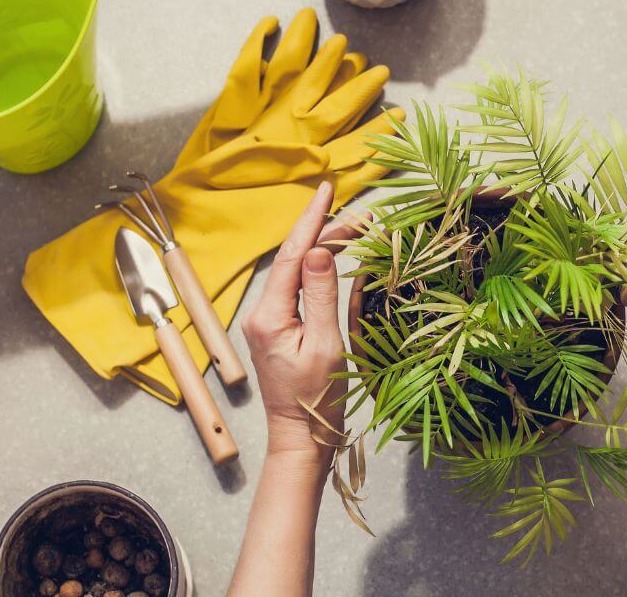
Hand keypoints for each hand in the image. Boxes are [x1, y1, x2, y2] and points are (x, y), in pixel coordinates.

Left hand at [241, 181, 356, 465]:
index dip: (311, 220)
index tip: (326, 190)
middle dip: (326, 232)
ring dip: (324, 248)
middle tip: (364, 216)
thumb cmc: (318, 398)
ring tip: (356, 229)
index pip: (291, 255)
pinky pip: (299, 289)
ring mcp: (269, 321)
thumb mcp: (327, 344)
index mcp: (269, 315)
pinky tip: (337, 257)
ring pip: (297, 272)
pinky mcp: (279, 328)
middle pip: (295, 260)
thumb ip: (322, 295)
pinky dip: (320, 269)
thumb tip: (321, 251)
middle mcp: (262, 313)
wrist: (303, 436)